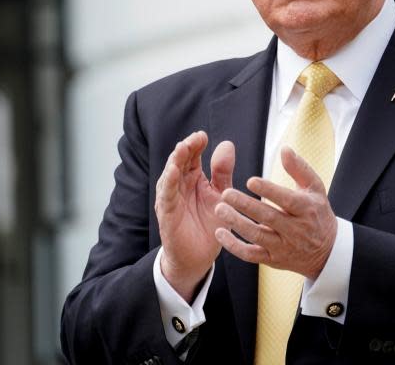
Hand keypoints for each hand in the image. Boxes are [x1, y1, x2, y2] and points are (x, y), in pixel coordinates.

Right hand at [155, 131, 233, 301]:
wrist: (199, 257)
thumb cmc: (209, 224)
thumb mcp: (221, 196)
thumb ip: (223, 172)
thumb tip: (226, 144)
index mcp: (193, 179)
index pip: (192, 156)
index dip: (196, 145)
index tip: (203, 136)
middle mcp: (180, 185)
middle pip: (179, 161)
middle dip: (186, 148)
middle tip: (195, 137)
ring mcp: (171, 199)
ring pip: (170, 175)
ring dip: (175, 161)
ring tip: (182, 148)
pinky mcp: (167, 214)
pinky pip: (167, 196)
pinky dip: (169, 183)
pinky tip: (173, 172)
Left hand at [214, 147, 337, 279]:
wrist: (327, 251)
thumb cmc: (317, 212)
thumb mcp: (315, 188)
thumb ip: (299, 168)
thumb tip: (284, 148)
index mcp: (306, 209)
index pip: (286, 200)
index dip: (269, 191)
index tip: (250, 181)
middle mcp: (296, 230)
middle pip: (269, 218)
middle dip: (246, 205)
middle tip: (226, 193)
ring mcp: (284, 247)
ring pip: (257, 236)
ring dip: (237, 224)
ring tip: (219, 209)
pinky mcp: (273, 260)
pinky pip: (251, 255)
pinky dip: (234, 247)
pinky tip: (219, 233)